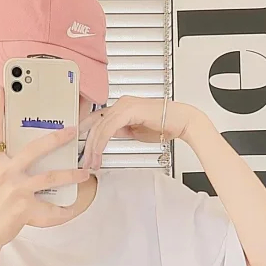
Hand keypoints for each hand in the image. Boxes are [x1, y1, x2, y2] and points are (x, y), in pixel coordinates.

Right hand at [0, 88, 90, 248]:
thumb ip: (8, 163)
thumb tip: (27, 155)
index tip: (1, 90)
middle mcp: (6, 172)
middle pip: (34, 149)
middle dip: (56, 139)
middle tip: (72, 131)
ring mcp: (16, 190)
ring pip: (49, 177)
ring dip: (70, 174)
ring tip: (84, 173)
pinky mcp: (25, 208)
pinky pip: (51, 208)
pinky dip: (64, 210)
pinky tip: (73, 208)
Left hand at [79, 96, 203, 169]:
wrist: (181, 121)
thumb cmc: (165, 125)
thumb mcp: (136, 130)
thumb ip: (121, 131)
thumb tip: (108, 136)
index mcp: (121, 107)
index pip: (97, 120)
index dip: (87, 136)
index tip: (83, 152)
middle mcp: (121, 103)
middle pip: (95, 124)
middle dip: (87, 145)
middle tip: (85, 162)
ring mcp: (124, 105)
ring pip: (99, 126)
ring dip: (93, 147)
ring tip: (92, 162)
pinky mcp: (129, 110)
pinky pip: (108, 127)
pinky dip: (101, 142)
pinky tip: (99, 153)